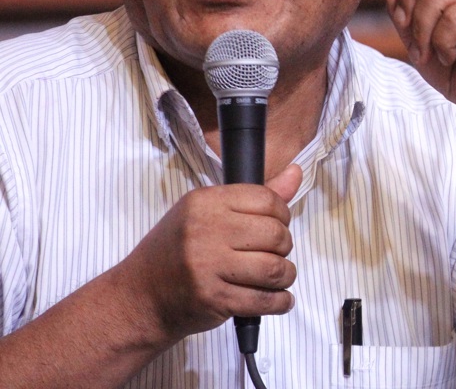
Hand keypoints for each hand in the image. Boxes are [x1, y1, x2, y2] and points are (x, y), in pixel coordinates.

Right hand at [113, 165, 300, 345]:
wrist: (139, 296)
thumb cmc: (176, 251)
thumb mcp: (206, 214)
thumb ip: (254, 198)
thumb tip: (296, 174)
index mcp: (204, 202)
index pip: (266, 199)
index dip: (283, 214)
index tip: (278, 225)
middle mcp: (204, 230)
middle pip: (274, 234)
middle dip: (285, 246)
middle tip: (276, 253)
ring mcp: (207, 266)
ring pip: (274, 268)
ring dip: (285, 275)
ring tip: (278, 277)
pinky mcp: (213, 298)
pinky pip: (263, 300)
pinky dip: (280, 301)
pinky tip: (279, 298)